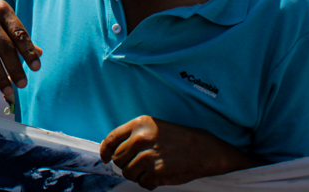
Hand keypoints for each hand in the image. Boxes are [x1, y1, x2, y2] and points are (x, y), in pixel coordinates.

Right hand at [0, 0, 40, 100]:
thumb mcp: (1, 15)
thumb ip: (18, 33)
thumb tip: (40, 53)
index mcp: (2, 10)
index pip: (19, 33)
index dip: (29, 51)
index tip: (36, 68)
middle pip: (6, 48)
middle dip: (16, 69)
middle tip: (23, 85)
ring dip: (0, 77)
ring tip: (9, 91)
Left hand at [100, 116, 254, 188]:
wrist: (203, 149)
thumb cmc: (177, 138)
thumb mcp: (153, 127)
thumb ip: (133, 135)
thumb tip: (113, 150)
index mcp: (139, 124)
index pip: (111, 139)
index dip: (105, 151)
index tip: (105, 158)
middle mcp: (141, 138)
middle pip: (118, 159)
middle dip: (125, 165)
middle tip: (139, 165)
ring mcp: (148, 156)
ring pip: (128, 173)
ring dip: (137, 175)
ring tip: (150, 169)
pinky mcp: (157, 172)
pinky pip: (143, 183)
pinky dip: (149, 183)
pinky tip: (158, 176)